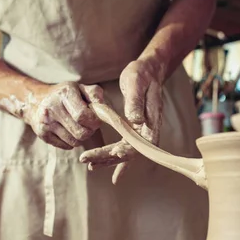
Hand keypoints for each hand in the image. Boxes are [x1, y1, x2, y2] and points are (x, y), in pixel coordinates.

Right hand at [25, 82, 103, 149]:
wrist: (35, 100)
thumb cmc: (64, 95)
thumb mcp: (80, 88)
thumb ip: (95, 95)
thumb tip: (103, 109)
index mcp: (64, 94)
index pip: (83, 115)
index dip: (94, 121)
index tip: (96, 119)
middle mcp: (52, 108)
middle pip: (81, 132)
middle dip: (90, 131)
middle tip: (89, 124)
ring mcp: (46, 123)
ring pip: (75, 142)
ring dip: (81, 137)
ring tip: (78, 126)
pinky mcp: (42, 134)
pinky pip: (66, 146)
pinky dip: (72, 141)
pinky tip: (68, 131)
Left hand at [80, 58, 164, 182]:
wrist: (148, 70)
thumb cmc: (142, 74)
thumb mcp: (136, 82)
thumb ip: (136, 101)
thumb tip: (135, 120)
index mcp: (152, 119)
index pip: (142, 142)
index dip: (128, 150)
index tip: (113, 152)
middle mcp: (148, 129)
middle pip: (130, 151)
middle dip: (109, 157)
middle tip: (87, 160)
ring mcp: (141, 131)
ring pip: (126, 152)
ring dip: (109, 160)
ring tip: (90, 165)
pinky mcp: (133, 130)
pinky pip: (125, 147)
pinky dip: (115, 158)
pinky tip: (106, 168)